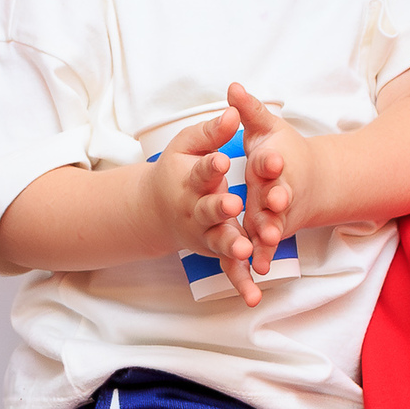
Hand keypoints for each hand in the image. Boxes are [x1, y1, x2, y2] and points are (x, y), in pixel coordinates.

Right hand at [147, 105, 260, 304]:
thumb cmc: (177, 169)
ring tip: (244, 249)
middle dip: (219, 207)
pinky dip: (240, 282)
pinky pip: (228, 268)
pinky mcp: (213, 250)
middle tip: (233, 203)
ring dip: (230, 246)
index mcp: (189, 179)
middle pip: (207, 208)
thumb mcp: (188, 145)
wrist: (155, 208)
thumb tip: (233, 110)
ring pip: (218, 241)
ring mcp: (203, 232)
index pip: (201, 170)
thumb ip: (211, 131)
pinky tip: (254, 297)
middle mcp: (193, 209)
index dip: (211, 165)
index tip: (223, 159)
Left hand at [226, 82, 313, 275]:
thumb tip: (232, 87)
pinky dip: (263, 257)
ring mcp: (279, 214)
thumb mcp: (267, 128)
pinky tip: (256, 270)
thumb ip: (249, 111)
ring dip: (271, 234)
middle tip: (276, 202)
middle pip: (280, 194)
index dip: (272, 161)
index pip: (274, 160)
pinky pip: (267, 246)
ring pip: (275, 224)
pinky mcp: (274, 232)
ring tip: (266, 242)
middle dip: (278, 199)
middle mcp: (281, 188)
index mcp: (276, 161)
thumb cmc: (285, 150)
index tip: (271, 159)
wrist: (314, 182)